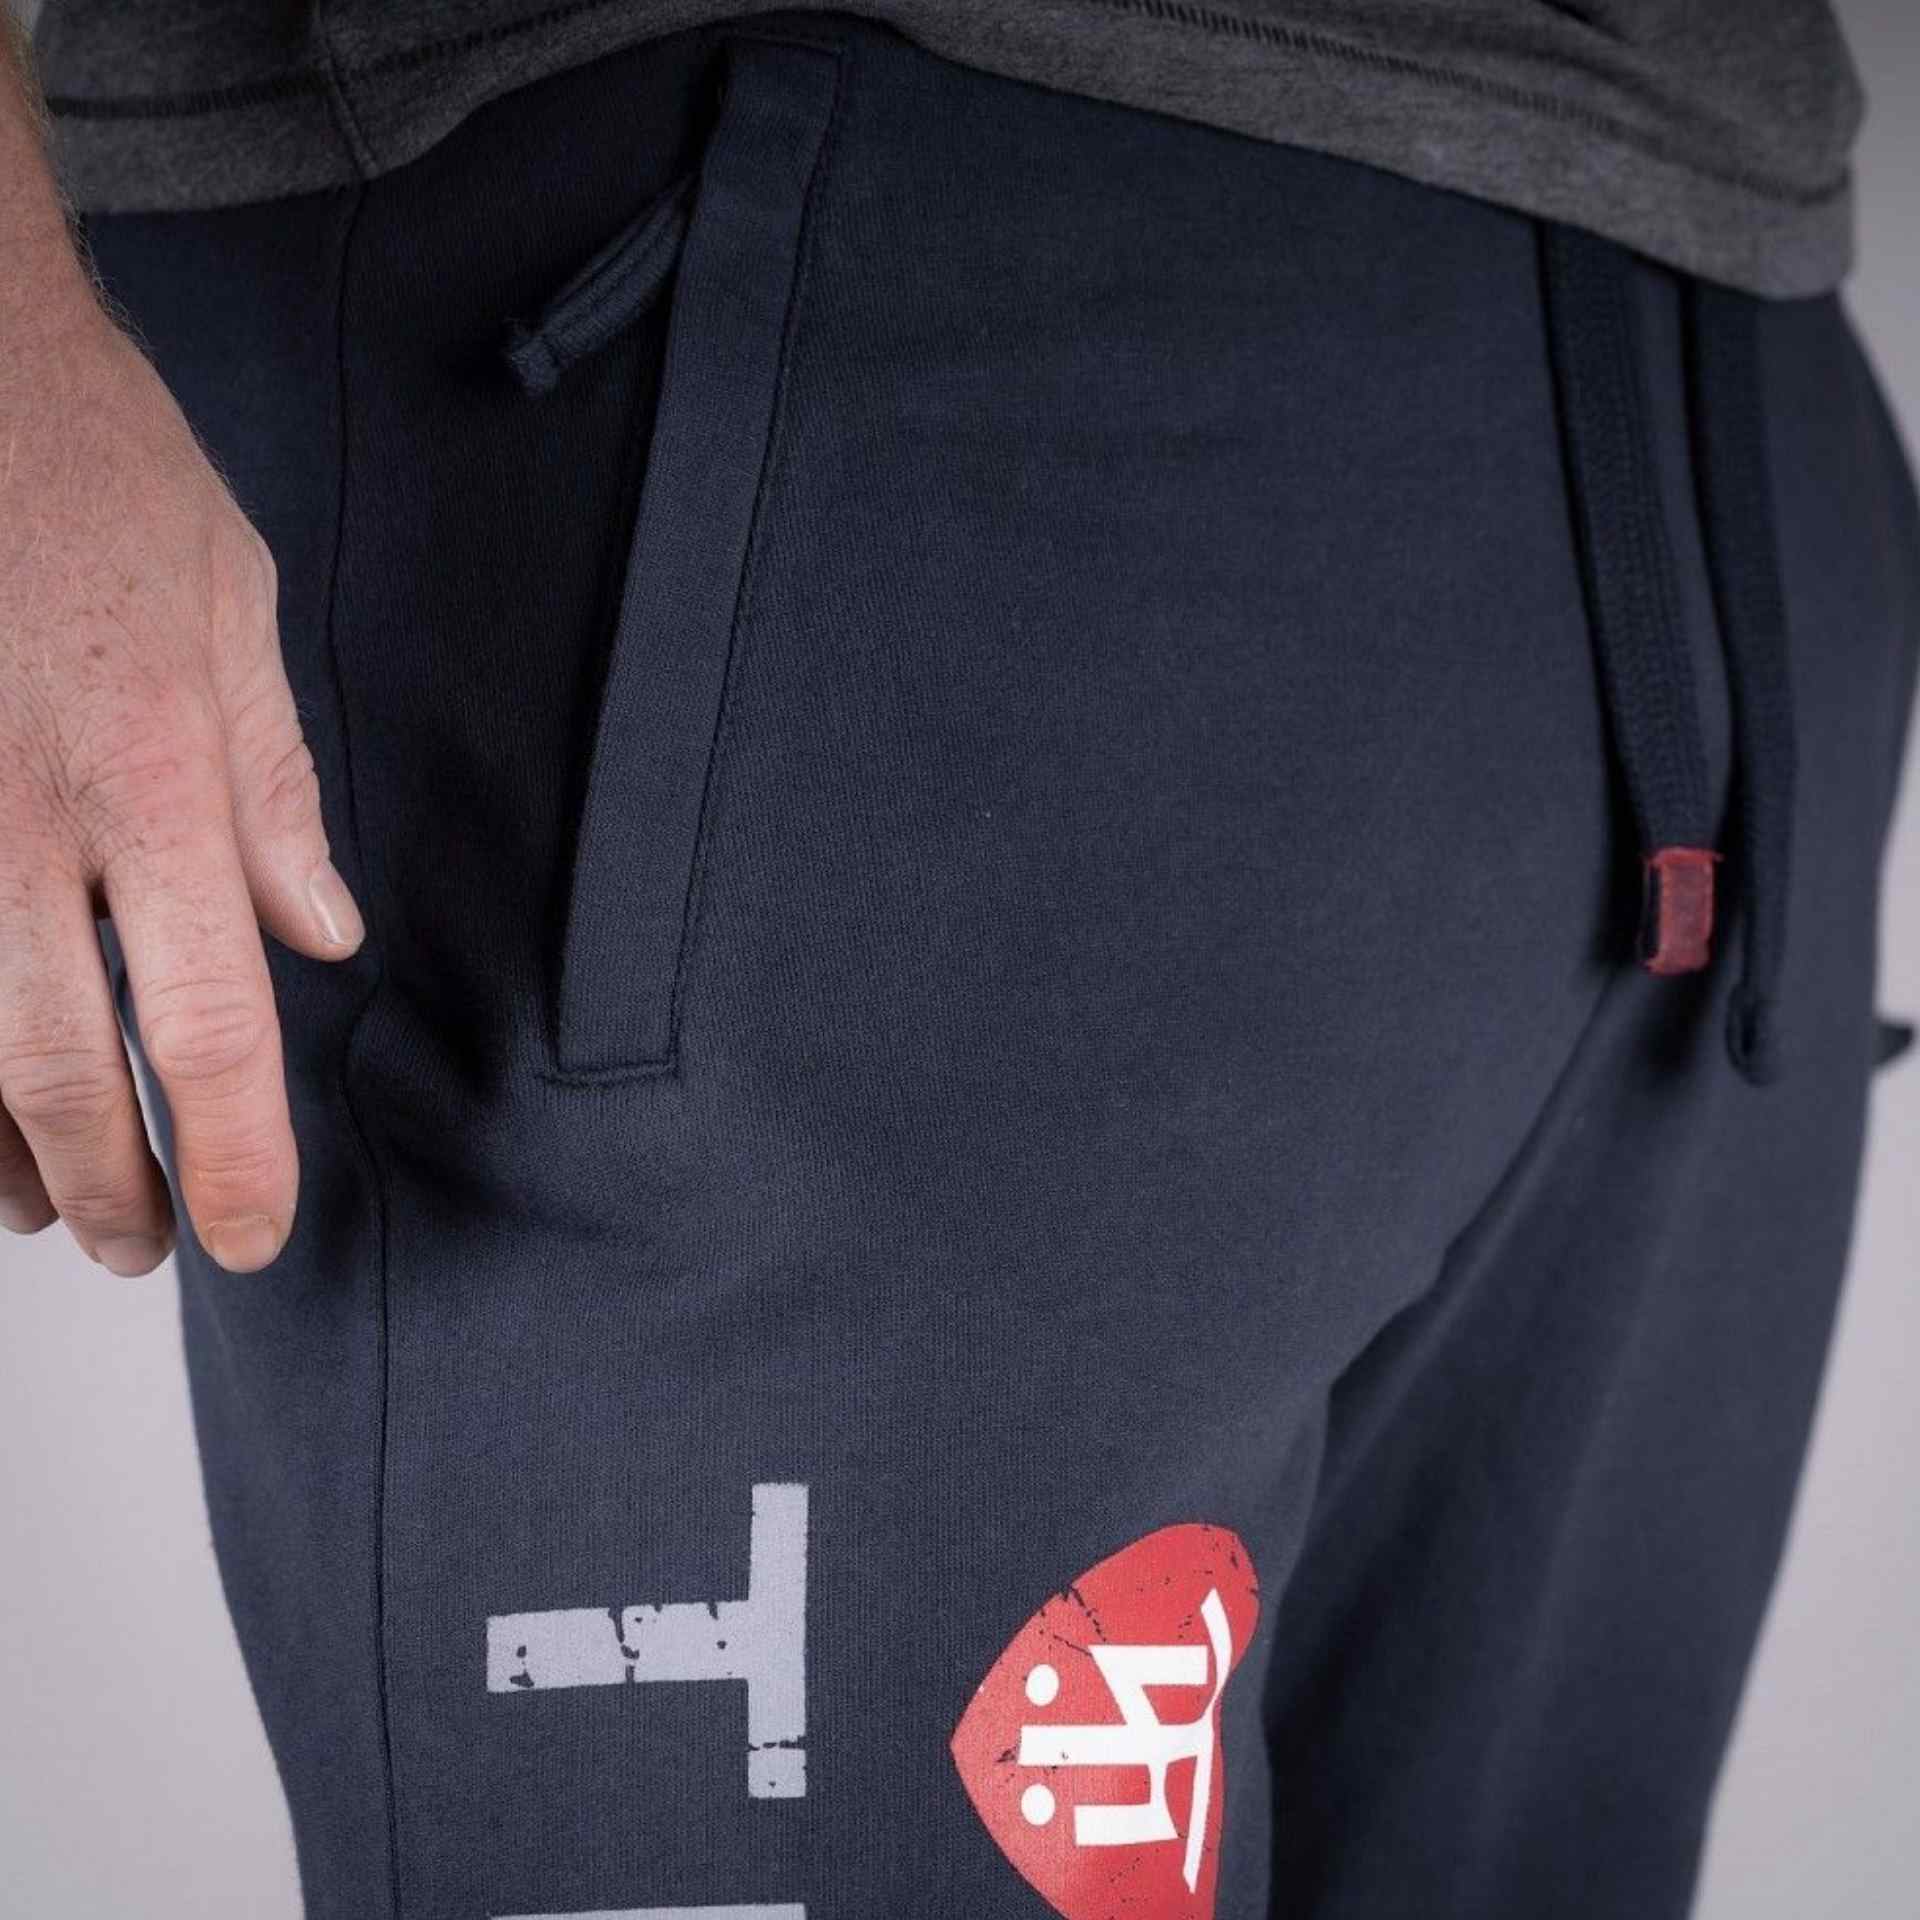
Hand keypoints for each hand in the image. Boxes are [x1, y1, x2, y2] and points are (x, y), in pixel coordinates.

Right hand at [0, 298, 364, 1274]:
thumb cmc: (97, 476)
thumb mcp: (234, 615)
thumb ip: (274, 792)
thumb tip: (320, 936)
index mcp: (153, 782)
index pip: (209, 1024)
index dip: (232, 1153)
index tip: (250, 1231)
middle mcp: (22, 824)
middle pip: (64, 1072)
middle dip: (116, 1186)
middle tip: (154, 1246)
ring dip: (4, 1155)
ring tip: (55, 1210)